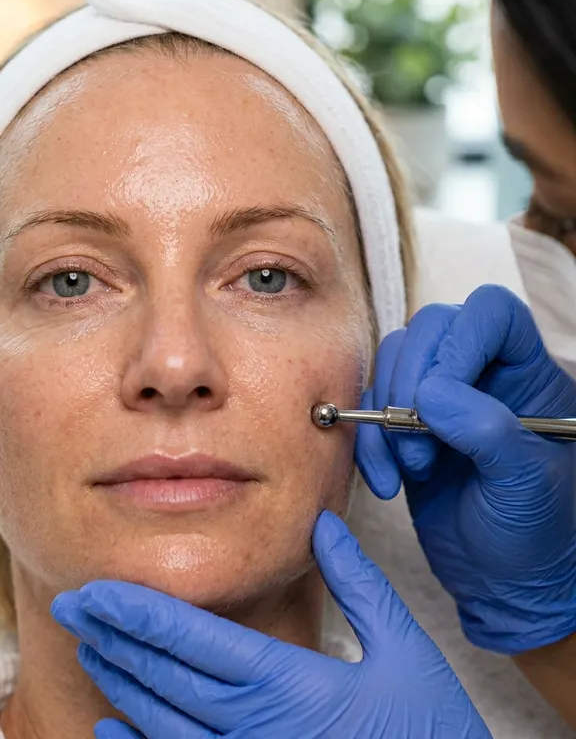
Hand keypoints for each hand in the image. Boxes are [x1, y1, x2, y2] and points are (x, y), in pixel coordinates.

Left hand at [51, 511, 489, 738]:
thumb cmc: (430, 734)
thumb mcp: (403, 651)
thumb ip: (360, 584)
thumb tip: (324, 526)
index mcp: (286, 683)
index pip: (190, 636)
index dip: (136, 610)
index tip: (96, 590)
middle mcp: (252, 726)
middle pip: (162, 673)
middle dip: (111, 635)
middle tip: (73, 606)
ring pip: (160, 720)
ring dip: (119, 680)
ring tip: (88, 647)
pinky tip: (111, 729)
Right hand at [356, 284, 575, 653]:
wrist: (504, 585)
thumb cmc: (535, 538)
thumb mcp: (526, 486)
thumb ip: (488, 431)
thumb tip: (431, 392)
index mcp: (529, 377)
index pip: (493, 315)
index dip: (460, 340)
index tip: (439, 393)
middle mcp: (482, 376)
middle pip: (432, 328)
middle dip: (411, 381)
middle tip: (415, 438)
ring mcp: (440, 401)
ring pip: (394, 362)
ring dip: (385, 415)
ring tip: (408, 468)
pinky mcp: (404, 429)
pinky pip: (370, 409)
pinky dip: (367, 442)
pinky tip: (387, 482)